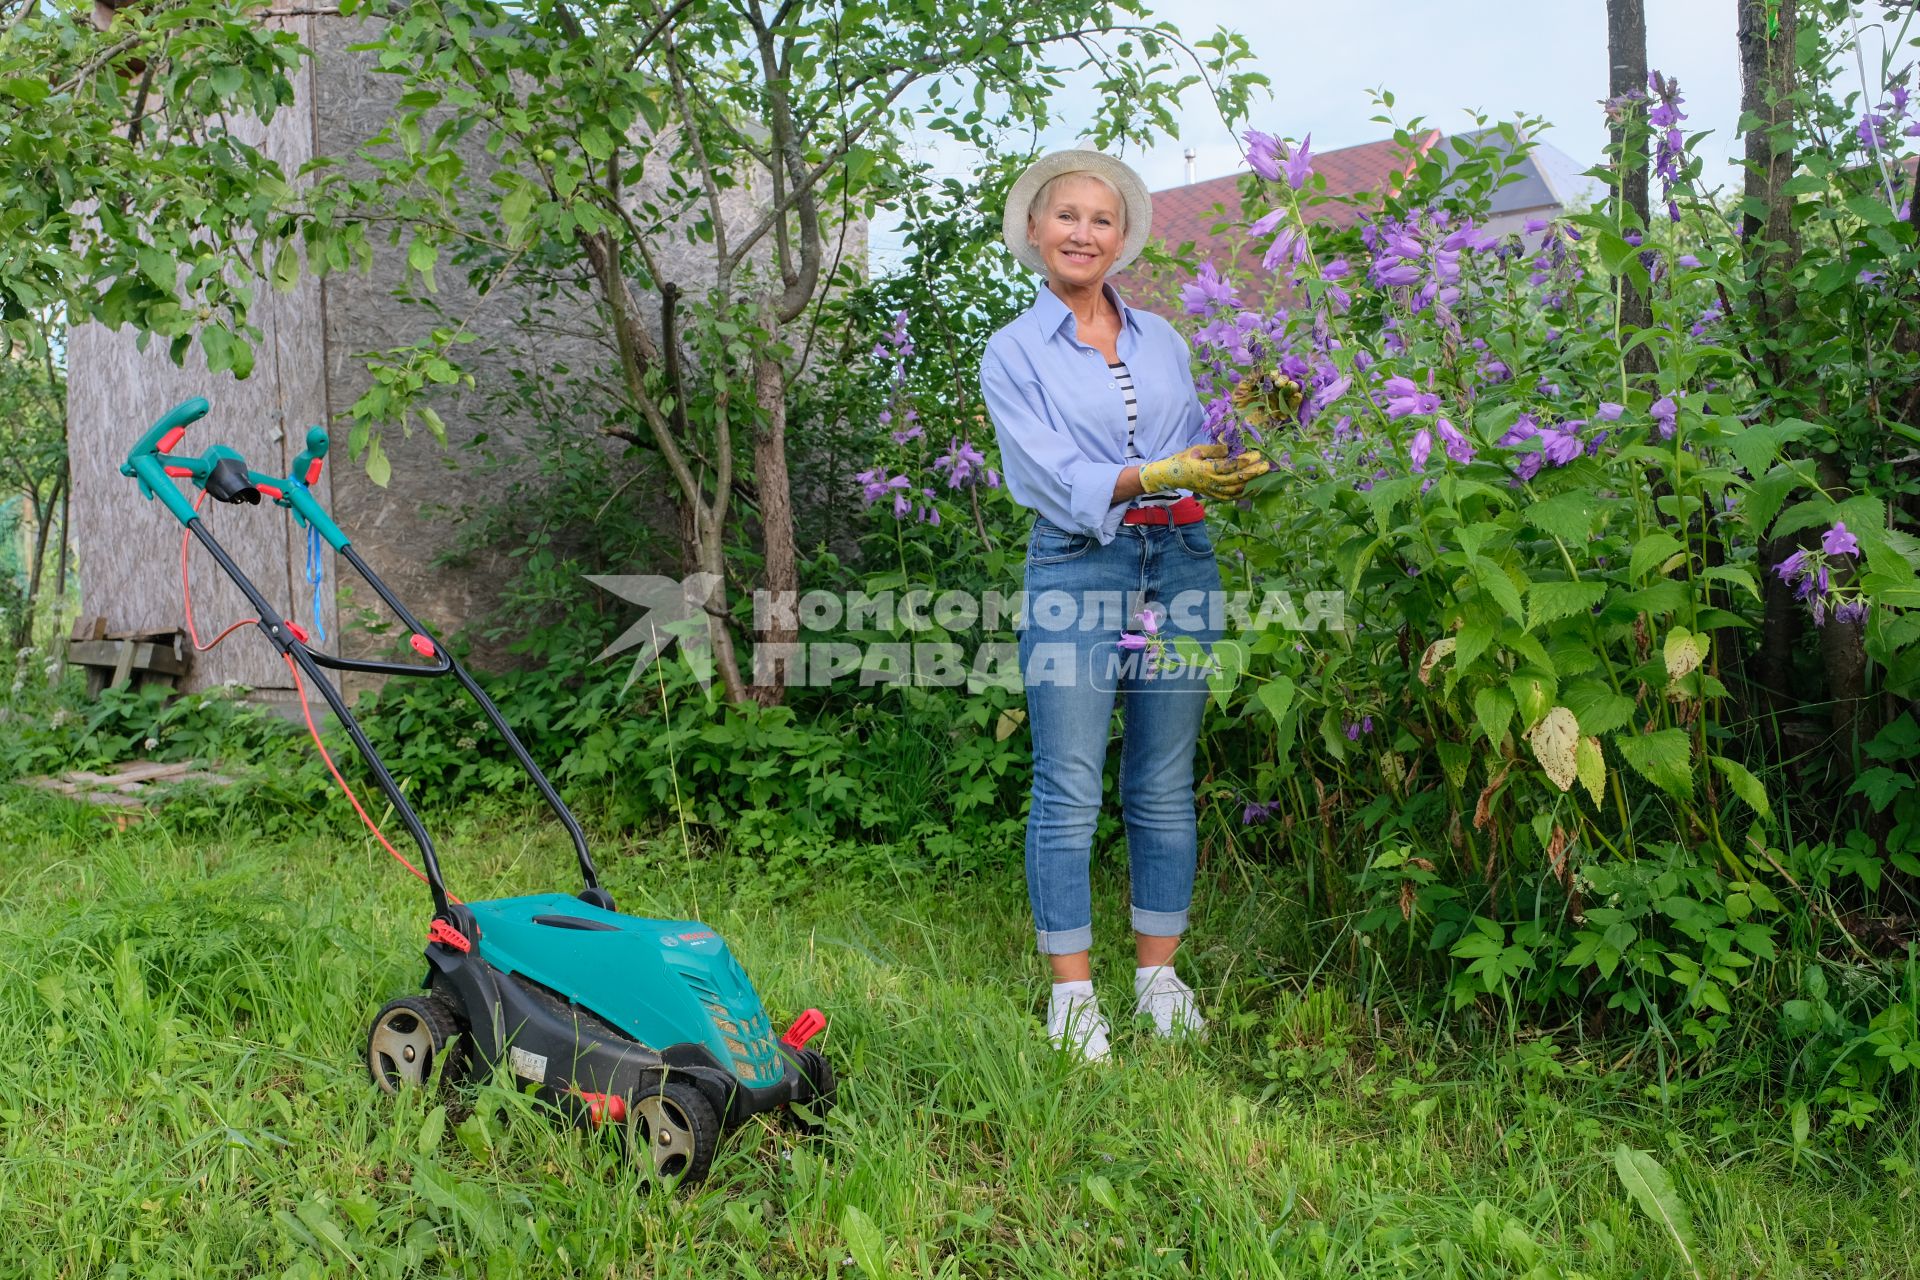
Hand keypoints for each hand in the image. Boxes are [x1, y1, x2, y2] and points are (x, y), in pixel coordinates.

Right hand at [1138, 443, 1270, 500]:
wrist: (1171, 477)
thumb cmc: (1183, 460)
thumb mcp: (1196, 450)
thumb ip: (1213, 450)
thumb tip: (1228, 449)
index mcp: (1206, 469)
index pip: (1230, 466)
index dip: (1244, 461)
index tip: (1256, 455)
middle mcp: (1211, 483)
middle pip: (1236, 479)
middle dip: (1253, 472)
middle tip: (1266, 465)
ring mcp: (1212, 491)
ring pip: (1235, 489)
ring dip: (1251, 483)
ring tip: (1263, 476)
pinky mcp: (1213, 495)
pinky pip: (1230, 497)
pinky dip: (1242, 494)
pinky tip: (1252, 489)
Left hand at [1232, 373, 1303, 425]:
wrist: (1239, 425)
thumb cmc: (1238, 406)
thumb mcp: (1240, 391)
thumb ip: (1250, 379)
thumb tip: (1260, 366)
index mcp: (1264, 384)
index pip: (1272, 376)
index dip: (1274, 374)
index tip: (1273, 376)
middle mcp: (1273, 391)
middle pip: (1283, 382)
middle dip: (1284, 380)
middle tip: (1279, 383)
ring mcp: (1279, 401)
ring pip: (1290, 391)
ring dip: (1293, 388)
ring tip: (1292, 387)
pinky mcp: (1283, 413)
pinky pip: (1292, 405)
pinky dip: (1296, 400)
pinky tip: (1297, 396)